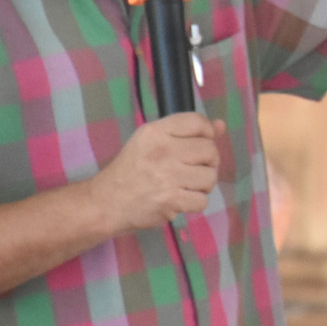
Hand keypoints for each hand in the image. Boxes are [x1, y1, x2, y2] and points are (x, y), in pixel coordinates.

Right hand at [88, 114, 223, 233]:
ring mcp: (167, 176)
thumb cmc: (131, 170)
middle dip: (208, 162)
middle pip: (210, 150)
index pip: (197, 122)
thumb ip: (186, 132)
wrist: (105, 202)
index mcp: (155, 132)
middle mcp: (162, 151)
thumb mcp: (151, 142)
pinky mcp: (171, 200)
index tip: (200, 144)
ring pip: (210, 177)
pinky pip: (202, 201)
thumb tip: (221, 125)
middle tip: (193, 169)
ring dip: (202, 185)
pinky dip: (194, 203)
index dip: (207, 133)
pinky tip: (180, 199)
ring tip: (186, 185)